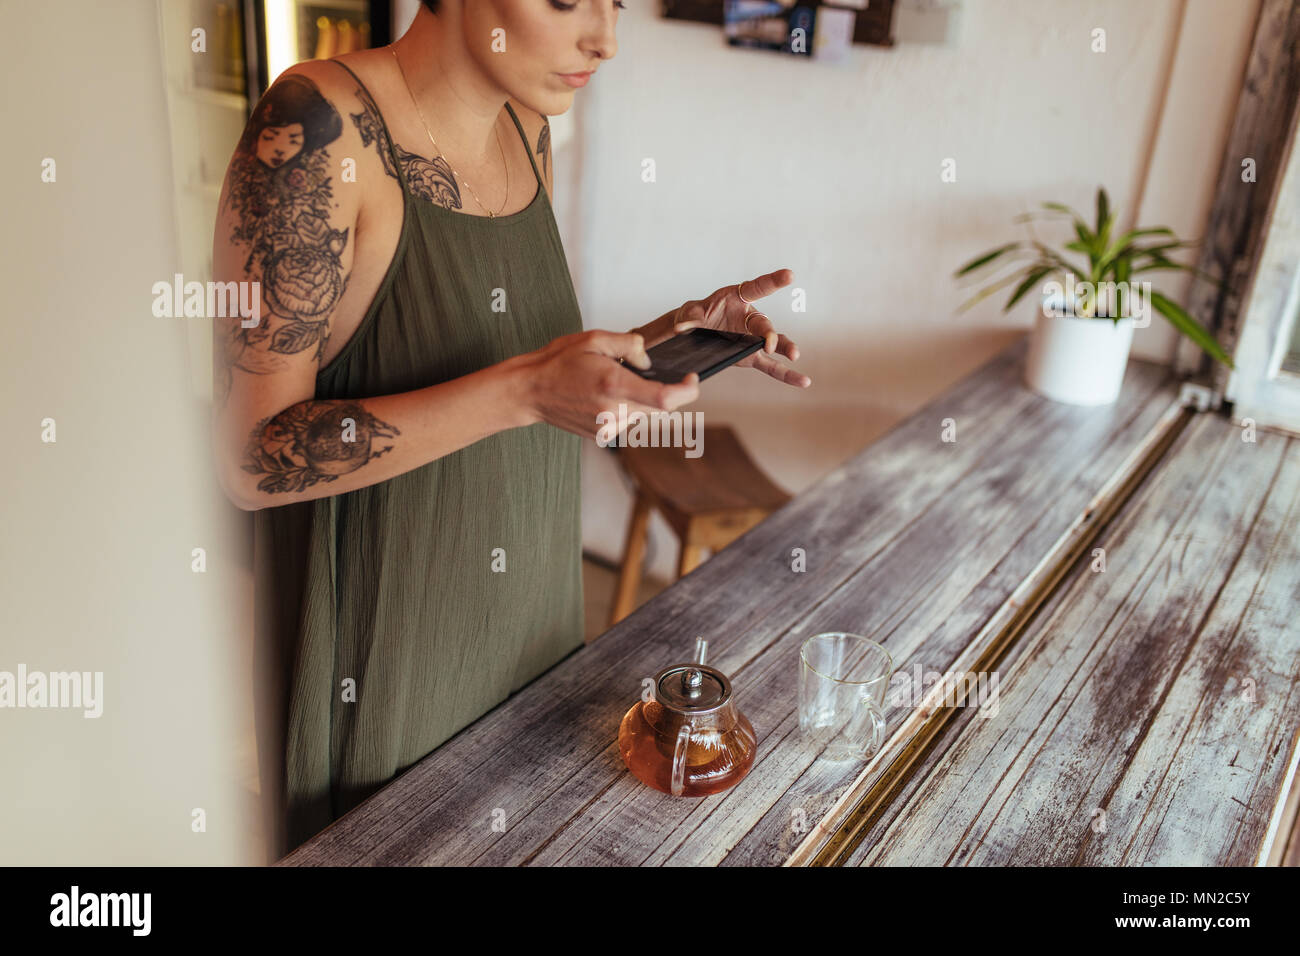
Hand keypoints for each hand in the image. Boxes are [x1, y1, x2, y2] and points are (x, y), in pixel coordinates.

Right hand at [521, 330, 699, 438]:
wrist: (530, 392)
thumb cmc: (557, 362)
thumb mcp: (594, 338)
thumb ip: (629, 344)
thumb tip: (649, 360)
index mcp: (614, 385)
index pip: (665, 399)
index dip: (687, 390)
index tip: (691, 379)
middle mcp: (613, 412)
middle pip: (660, 407)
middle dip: (660, 389)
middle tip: (637, 371)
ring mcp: (608, 428)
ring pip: (644, 414)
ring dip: (640, 398)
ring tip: (609, 382)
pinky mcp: (603, 436)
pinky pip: (628, 420)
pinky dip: (625, 407)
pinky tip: (602, 395)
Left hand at [672, 267, 810, 387]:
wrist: (695, 335)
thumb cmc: (695, 316)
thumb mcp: (689, 312)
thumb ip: (689, 316)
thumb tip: (683, 326)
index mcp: (738, 299)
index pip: (757, 287)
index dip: (773, 281)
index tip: (789, 275)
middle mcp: (750, 318)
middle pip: (763, 323)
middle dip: (767, 332)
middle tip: (768, 343)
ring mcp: (753, 338)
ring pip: (774, 342)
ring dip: (785, 348)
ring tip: (794, 354)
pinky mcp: (753, 357)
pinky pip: (772, 366)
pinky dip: (787, 374)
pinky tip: (802, 380)